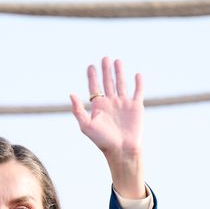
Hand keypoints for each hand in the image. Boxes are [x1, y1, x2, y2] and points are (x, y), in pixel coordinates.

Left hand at [71, 57, 145, 197]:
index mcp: (98, 107)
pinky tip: (137, 74)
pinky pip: (138, 92)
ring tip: (117, 61)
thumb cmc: (102, 141)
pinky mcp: (136, 106)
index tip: (90, 66)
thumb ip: (78, 110)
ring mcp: (123, 104)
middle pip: (107, 82)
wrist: (121, 150)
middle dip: (106, 70)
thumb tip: (71, 94)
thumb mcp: (86, 126)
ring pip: (121, 83)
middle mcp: (110, 103)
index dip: (92, 77)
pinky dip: (138, 83)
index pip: (94, 88)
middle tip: (104, 58)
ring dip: (119, 72)